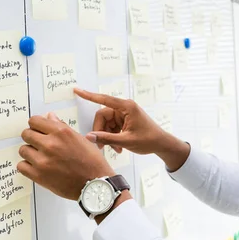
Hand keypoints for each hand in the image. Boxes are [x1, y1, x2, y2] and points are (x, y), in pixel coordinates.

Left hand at [18, 112, 114, 200]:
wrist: (94, 184)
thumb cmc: (91, 161)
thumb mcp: (80, 139)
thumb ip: (62, 127)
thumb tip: (49, 117)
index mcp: (61, 132)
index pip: (34, 121)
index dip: (36, 125)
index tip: (38, 130)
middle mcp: (50, 144)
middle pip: (26, 134)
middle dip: (32, 137)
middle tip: (39, 144)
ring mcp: (43, 160)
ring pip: (23, 150)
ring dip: (30, 152)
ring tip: (40, 157)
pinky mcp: (39, 175)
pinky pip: (21, 166)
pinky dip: (27, 166)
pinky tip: (36, 167)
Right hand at [74, 88, 190, 170]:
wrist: (161, 144)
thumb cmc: (148, 140)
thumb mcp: (126, 141)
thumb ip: (106, 138)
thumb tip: (88, 136)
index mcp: (126, 106)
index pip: (103, 99)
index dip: (89, 95)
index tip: (77, 90)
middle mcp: (124, 108)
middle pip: (103, 116)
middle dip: (101, 131)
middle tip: (102, 146)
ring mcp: (124, 114)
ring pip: (106, 124)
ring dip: (107, 137)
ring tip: (115, 149)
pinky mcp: (124, 121)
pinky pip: (112, 127)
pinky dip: (112, 137)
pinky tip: (118, 147)